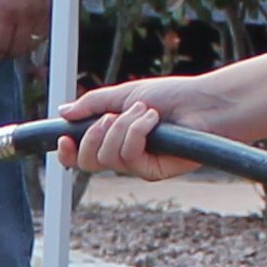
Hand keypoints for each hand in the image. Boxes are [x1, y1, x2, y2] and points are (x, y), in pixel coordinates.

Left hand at [0, 0, 49, 72]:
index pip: (0, 45)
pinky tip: (24, 38)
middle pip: (17, 49)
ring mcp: (40, 13)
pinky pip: (43, 34)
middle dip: (5, 56)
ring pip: (32, 45)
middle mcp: (26, 15)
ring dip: (20, 51)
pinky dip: (33, 41)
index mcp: (7, 11)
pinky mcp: (49, 9)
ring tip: (9, 47)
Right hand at [58, 73, 208, 177]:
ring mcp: (138, 166)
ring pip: (107, 157)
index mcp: (114, 139)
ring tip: (145, 111)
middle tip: (110, 117)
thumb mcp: (124, 94)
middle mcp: (124, 156)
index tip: (63, 137)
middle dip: (92, 136)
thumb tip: (63, 111)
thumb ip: (93, 103)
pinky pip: (129, 157)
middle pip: (88, 161)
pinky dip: (137, 133)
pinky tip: (153, 121)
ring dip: (122, 127)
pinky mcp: (153, 172)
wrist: (202, 103)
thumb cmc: (171, 97)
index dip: (67, 152)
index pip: (81, 155)